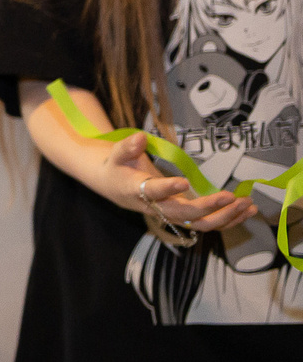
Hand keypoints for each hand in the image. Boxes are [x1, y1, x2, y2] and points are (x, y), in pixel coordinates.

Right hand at [101, 135, 256, 232]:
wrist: (115, 187)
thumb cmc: (119, 168)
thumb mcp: (117, 154)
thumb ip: (128, 147)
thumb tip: (141, 137)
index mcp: (138, 190)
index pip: (152, 192)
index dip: (167, 188)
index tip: (184, 181)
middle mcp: (157, 207)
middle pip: (183, 214)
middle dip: (209, 207)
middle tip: (230, 196)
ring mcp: (172, 214)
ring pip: (199, 224)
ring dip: (225, 217)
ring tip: (246, 204)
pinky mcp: (185, 215)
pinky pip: (207, 223)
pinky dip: (229, 220)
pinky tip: (246, 211)